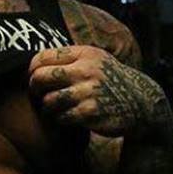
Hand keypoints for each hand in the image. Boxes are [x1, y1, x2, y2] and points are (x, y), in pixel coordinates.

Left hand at [28, 45, 172, 139]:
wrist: (141, 103)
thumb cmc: (110, 81)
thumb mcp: (95, 60)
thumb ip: (70, 58)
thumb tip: (33, 64)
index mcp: (84, 54)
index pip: (43, 57)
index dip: (31, 69)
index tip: (33, 78)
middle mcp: (86, 70)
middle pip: (41, 77)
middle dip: (34, 88)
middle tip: (39, 95)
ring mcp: (89, 92)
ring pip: (49, 101)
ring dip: (47, 107)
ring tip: (54, 108)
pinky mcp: (91, 112)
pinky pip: (62, 117)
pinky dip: (61, 119)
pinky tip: (67, 117)